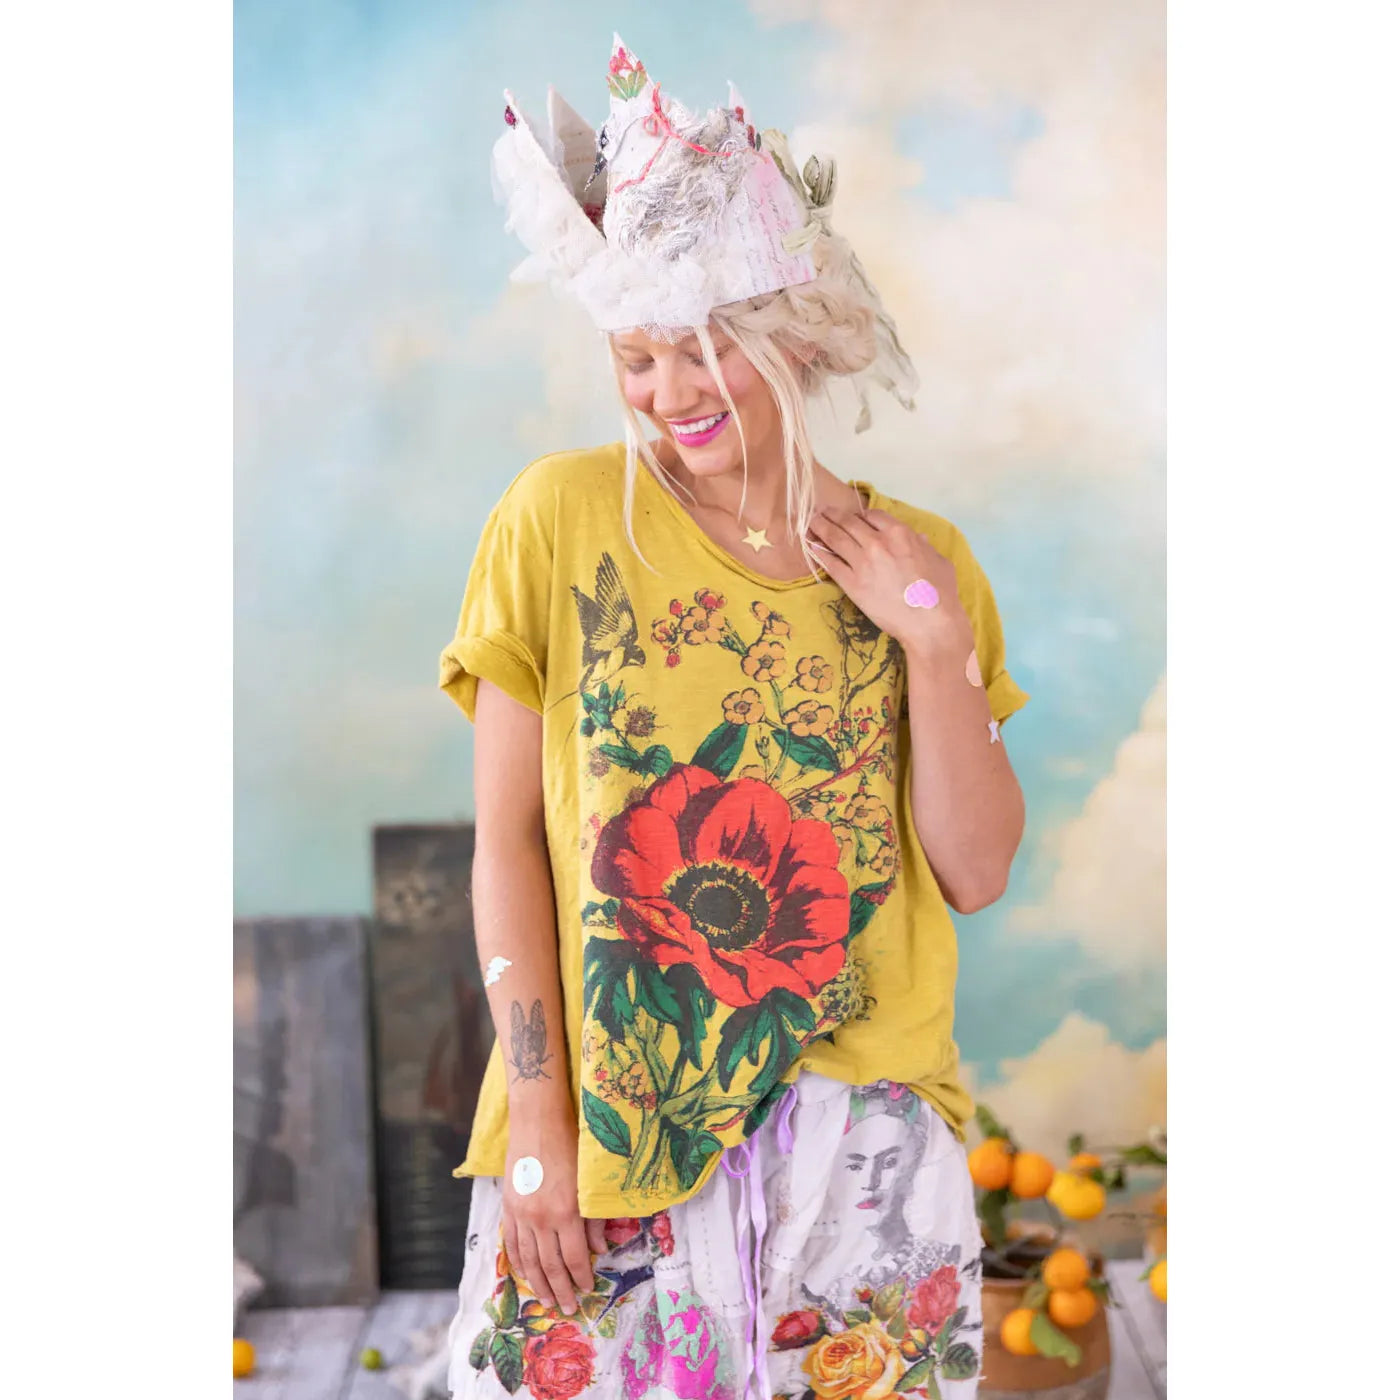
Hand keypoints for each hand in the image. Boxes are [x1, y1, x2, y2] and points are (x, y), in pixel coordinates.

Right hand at [501, 1103, 608, 1316]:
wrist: (538, 1120)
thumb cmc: (571, 1144)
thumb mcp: (589, 1180)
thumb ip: (594, 1216)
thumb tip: (599, 1247)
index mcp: (566, 1212)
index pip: (575, 1257)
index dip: (582, 1277)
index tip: (588, 1290)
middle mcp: (541, 1218)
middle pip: (551, 1265)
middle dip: (560, 1289)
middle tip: (567, 1308)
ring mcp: (521, 1214)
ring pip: (529, 1259)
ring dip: (538, 1283)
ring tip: (545, 1300)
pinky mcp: (508, 1206)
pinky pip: (511, 1243)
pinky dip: (518, 1262)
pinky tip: (524, 1274)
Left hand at [807, 506, 972, 660]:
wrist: (928, 622)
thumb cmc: (940, 592)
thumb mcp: (939, 560)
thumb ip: (925, 546)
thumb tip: (919, 539)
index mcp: (900, 533)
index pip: (872, 515)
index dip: (861, 515)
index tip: (855, 518)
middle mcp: (878, 543)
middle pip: (849, 523)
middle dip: (834, 515)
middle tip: (823, 512)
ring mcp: (862, 562)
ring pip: (836, 538)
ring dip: (821, 528)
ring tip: (812, 523)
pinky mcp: (851, 583)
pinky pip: (830, 563)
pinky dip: (819, 552)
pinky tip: (812, 546)